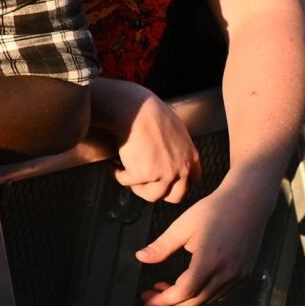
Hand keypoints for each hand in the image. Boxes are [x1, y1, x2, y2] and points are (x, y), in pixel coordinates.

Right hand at [111, 86, 200, 202]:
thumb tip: (168, 157)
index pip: (192, 181)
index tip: (161, 178)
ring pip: (151, 195)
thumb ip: (177, 149)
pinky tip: (113, 165)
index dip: (176, 183)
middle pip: (174, 196)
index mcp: (191, 158)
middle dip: (157, 190)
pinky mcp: (143, 174)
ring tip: (125, 172)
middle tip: (142, 181)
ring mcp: (163, 174)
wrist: (134, 109)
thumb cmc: (149, 112)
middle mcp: (181, 169)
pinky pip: (127, 181)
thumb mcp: (175, 131)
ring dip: (137, 186)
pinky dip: (117, 174)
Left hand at [138, 177, 274, 305]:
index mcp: (210, 261)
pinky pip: (222, 293)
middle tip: (151, 295)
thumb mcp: (182, 226)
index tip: (147, 302)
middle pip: (196, 300)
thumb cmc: (214, 210)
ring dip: (186, 298)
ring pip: (209, 298)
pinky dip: (203, 294)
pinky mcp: (245, 273)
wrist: (247, 202)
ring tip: (166, 287)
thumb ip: (162, 246)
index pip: (184, 291)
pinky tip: (190, 283)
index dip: (164, 300)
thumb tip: (141, 258)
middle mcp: (228, 272)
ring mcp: (239, 275)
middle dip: (171, 301)